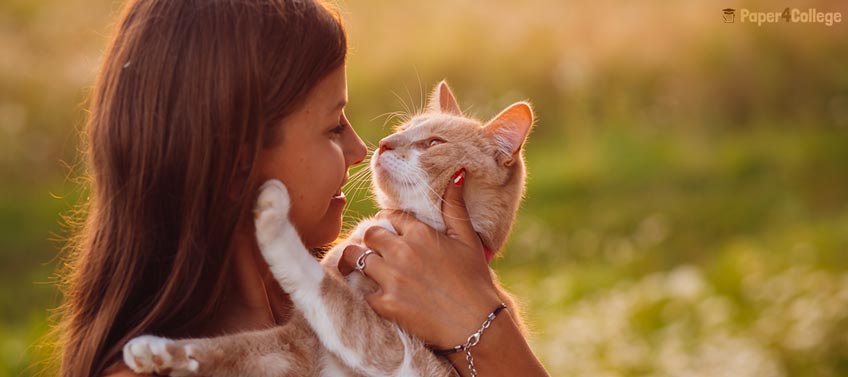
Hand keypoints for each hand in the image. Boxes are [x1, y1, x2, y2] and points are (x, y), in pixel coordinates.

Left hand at [337, 168, 502, 348]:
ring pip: (356, 258)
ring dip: (357, 261)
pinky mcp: (385, 304)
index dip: (389, 221)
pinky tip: (371, 293)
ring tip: (362, 266)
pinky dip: (364, 291)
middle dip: (371, 240)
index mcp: (421, 233)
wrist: (476, 324)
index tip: (391, 230)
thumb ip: (455, 206)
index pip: (390, 216)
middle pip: (369, 234)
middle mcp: (402, 252)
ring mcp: (391, 279)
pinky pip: (361, 291)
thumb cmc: (475, 281)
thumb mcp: (468, 239)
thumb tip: (456, 172)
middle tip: (376, 249)